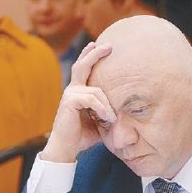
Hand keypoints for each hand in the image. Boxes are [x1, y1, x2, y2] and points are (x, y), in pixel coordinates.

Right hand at [43, 42, 114, 162]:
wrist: (66, 148)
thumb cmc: (82, 136)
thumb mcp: (99, 121)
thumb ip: (107, 111)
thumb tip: (125, 109)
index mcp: (77, 92)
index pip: (83, 68)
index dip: (89, 55)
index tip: (97, 45)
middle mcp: (72, 90)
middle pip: (83, 66)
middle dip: (95, 54)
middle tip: (109, 46)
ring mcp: (70, 95)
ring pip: (96, 91)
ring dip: (107, 106)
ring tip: (111, 120)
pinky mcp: (69, 102)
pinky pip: (92, 99)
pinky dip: (102, 109)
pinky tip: (107, 119)